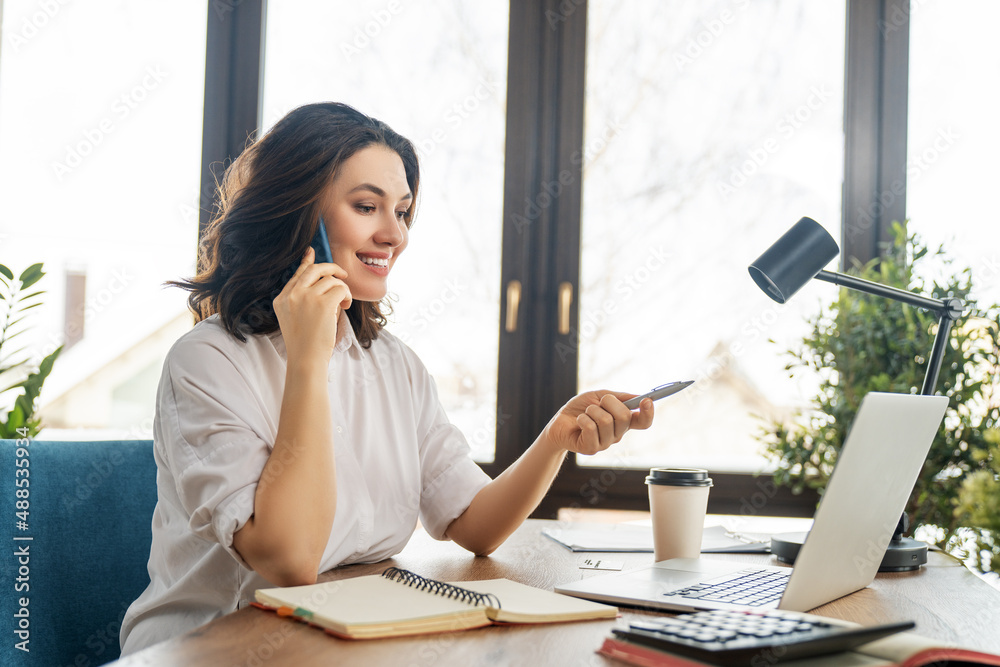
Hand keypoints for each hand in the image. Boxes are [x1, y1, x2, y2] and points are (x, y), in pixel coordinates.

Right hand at [273, 246, 351, 364]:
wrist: (306, 360)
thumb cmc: (305, 344)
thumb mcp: (296, 318)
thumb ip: (304, 299)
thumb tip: (326, 281)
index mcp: (281, 299)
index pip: (297, 274)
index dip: (307, 262)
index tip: (312, 252)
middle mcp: (292, 295)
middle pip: (314, 269)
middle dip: (331, 268)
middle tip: (343, 274)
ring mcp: (306, 298)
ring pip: (331, 280)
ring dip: (342, 290)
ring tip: (343, 304)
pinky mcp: (322, 303)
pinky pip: (340, 289)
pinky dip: (347, 296)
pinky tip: (345, 306)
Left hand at [541, 391, 653, 455]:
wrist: (559, 421)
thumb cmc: (580, 408)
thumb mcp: (599, 396)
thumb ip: (618, 397)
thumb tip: (638, 396)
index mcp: (623, 422)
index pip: (643, 422)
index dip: (648, 413)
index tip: (646, 400)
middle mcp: (617, 434)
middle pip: (625, 417)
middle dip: (609, 402)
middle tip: (599, 402)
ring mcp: (605, 443)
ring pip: (606, 420)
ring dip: (592, 410)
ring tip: (585, 414)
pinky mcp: (591, 449)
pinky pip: (591, 427)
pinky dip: (583, 418)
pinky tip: (579, 421)